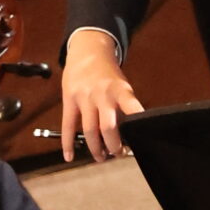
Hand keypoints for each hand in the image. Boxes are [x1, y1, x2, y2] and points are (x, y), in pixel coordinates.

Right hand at [61, 31, 143, 162]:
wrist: (87, 52)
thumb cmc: (108, 74)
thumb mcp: (121, 85)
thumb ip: (124, 106)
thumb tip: (128, 133)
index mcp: (120, 90)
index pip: (132, 107)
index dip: (137, 121)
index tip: (142, 138)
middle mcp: (103, 95)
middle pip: (108, 127)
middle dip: (114, 145)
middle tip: (118, 154)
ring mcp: (85, 98)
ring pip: (90, 130)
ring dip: (95, 148)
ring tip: (101, 157)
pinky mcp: (69, 100)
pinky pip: (68, 126)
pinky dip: (68, 144)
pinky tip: (69, 157)